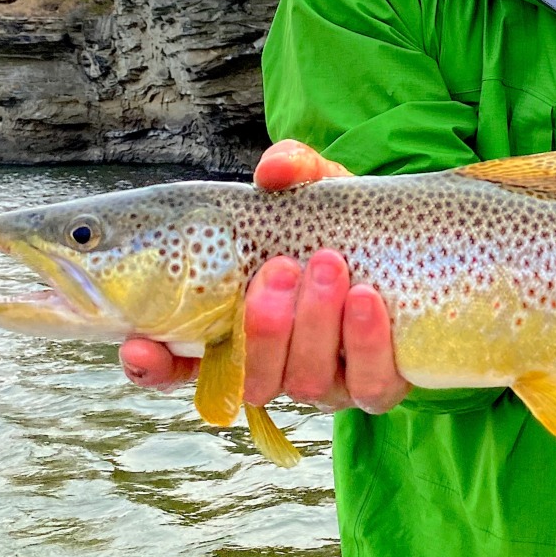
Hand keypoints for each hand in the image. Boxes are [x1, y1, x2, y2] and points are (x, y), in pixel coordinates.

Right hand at [122, 140, 408, 415]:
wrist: (415, 242)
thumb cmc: (343, 222)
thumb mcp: (316, 189)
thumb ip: (292, 170)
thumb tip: (272, 171)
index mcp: (237, 326)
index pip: (179, 365)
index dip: (154, 366)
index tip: (140, 343)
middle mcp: (276, 364)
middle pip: (250, 379)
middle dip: (261, 327)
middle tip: (280, 267)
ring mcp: (326, 382)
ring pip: (303, 382)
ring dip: (313, 323)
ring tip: (330, 264)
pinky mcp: (376, 387)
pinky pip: (368, 386)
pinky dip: (366, 343)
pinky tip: (368, 300)